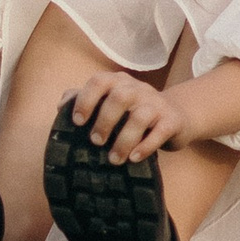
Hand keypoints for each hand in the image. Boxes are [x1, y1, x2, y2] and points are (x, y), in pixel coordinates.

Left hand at [65, 69, 196, 163]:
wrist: (177, 115)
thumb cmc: (134, 111)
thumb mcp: (112, 102)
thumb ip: (86, 100)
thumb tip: (62, 106)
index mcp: (119, 82)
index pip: (100, 81)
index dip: (86, 100)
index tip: (78, 122)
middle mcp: (139, 89)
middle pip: (120, 97)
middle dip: (104, 121)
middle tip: (96, 142)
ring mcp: (157, 104)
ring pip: (140, 116)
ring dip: (123, 140)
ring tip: (114, 159)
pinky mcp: (172, 120)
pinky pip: (160, 132)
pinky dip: (145, 146)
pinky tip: (133, 158)